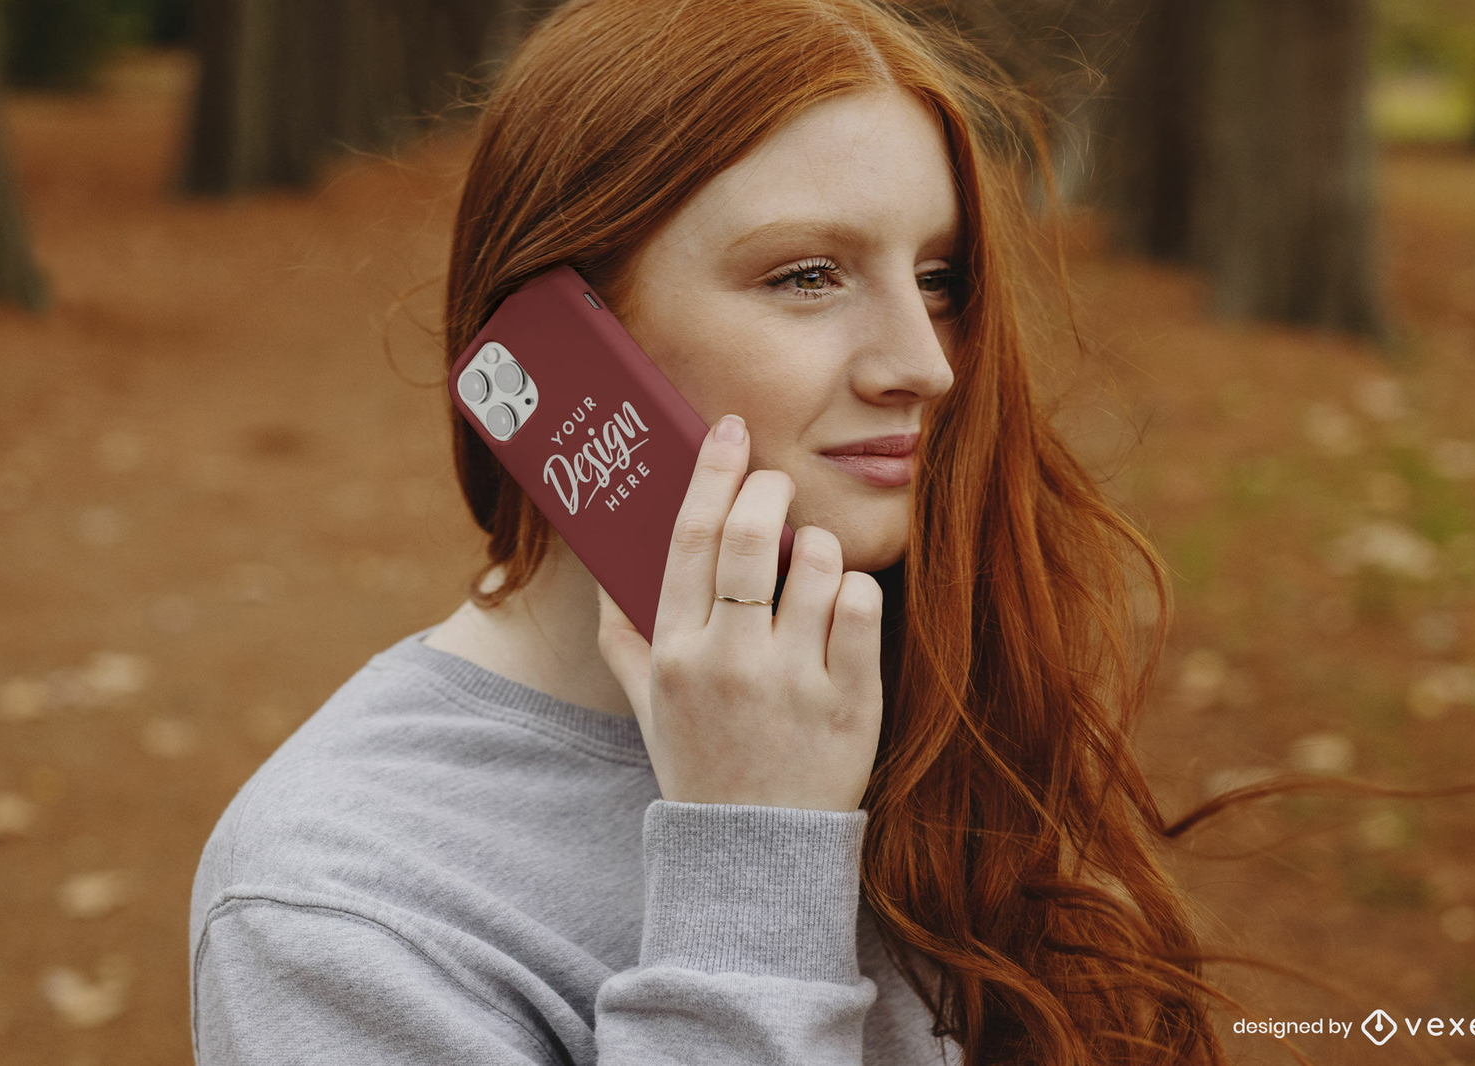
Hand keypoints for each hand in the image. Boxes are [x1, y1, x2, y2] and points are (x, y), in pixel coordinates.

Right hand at [596, 413, 884, 811]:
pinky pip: (864, 607)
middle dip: (769, 490)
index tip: (731, 432)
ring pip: (819, 563)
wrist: (755, 852)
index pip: (689, 538)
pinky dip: (858, 594)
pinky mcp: (851, 701)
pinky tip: (844, 610)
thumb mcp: (647, 707)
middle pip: (753, 536)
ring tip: (813, 573)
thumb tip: (609, 574)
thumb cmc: (701, 764)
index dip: (712, 473)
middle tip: (777, 485)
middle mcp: (729, 661)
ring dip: (820, 550)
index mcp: (675, 653)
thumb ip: (625, 640)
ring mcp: (792, 682)